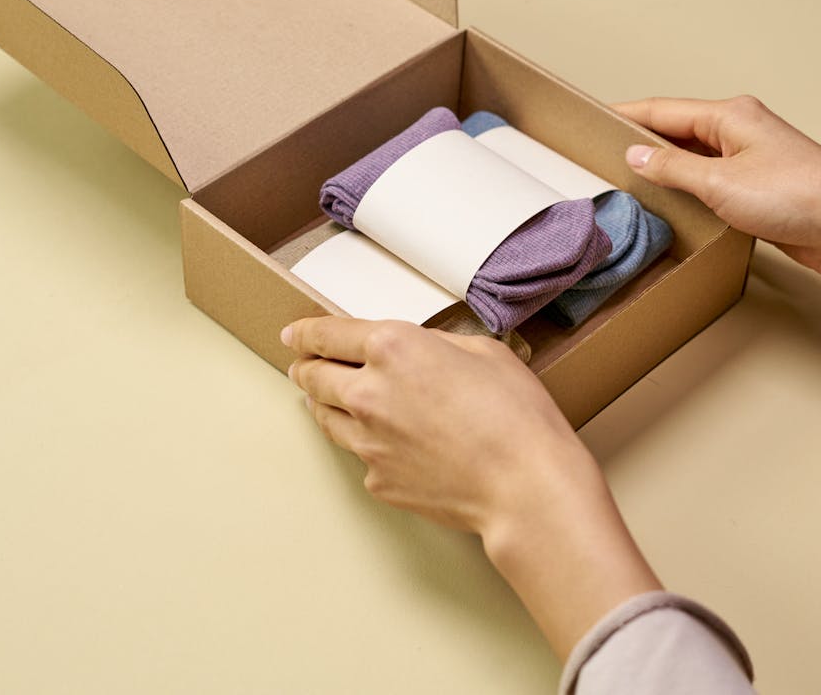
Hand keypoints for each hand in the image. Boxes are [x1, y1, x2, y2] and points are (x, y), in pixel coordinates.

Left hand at [280, 316, 661, 658]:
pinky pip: (359, 455)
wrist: (525, 488)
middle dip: (306, 367)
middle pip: (313, 376)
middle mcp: (367, 393)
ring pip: (325, 417)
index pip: (325, 334)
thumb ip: (435, 345)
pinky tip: (386, 442)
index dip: (305, 333)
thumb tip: (419, 352)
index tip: (295, 334)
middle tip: (306, 365)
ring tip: (330, 399)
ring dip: (324, 404)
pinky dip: (366, 444)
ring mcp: (367, 442)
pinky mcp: (377, 480)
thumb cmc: (516, 418)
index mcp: (391, 348)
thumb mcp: (482, 351)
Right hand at [615, 95, 820, 279]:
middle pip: (677, 130)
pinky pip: (711, 181)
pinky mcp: (759, 187)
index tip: (594, 119)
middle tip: (601, 154)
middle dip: (641, 141)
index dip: (625, 114)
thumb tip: (637, 154)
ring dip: (665, 168)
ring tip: (629, 181)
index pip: (662, 109)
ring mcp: (750, 158)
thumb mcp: (720, 183)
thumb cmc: (799, 197)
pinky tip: (673, 204)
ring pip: (694, 157)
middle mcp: (740, 131)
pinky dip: (688, 189)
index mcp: (730, 116)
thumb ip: (673, 168)